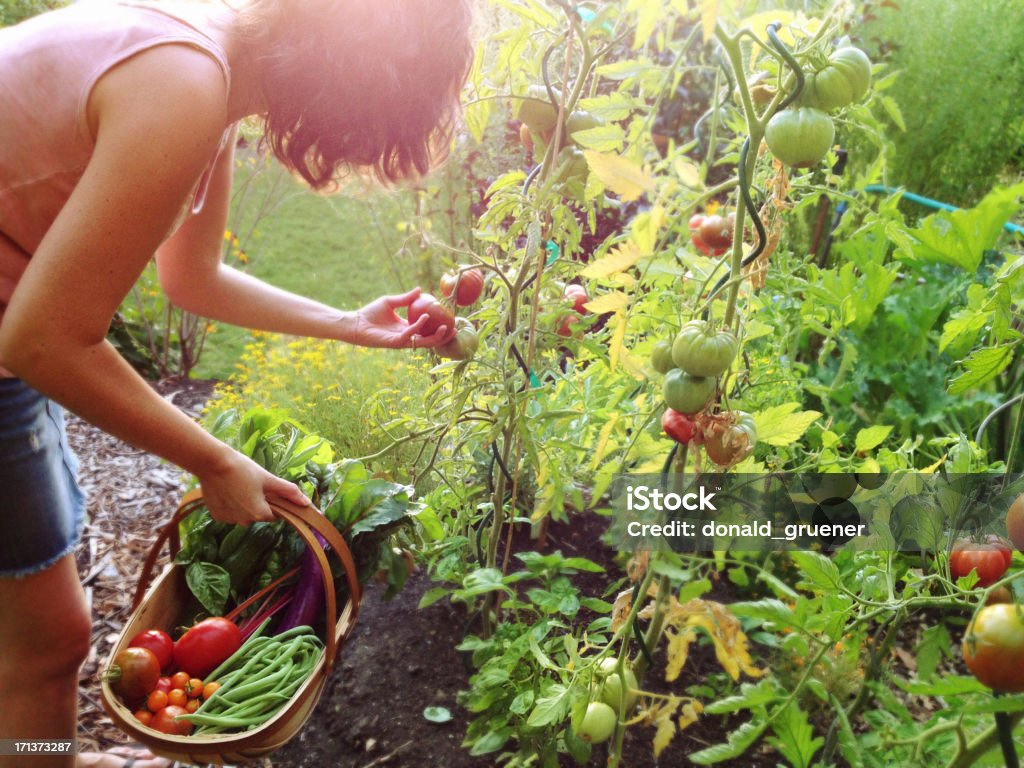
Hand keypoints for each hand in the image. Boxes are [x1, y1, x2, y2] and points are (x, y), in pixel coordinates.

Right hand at [195, 446, 310, 524]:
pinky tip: (228, 490)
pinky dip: (231, 505)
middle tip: (251, 485)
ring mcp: (228, 519)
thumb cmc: (243, 469)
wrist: (212, 463)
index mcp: (259, 514)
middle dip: (258, 503)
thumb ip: (289, 492)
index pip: (274, 515)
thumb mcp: (268, 478)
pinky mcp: (216, 515)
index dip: (273, 502)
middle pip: (258, 515)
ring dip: (244, 504)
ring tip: (238, 486)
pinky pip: (230, 513)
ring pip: (243, 514)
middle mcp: (243, 521)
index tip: (266, 489)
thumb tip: (307, 503)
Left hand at [349, 287, 453, 348]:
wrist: (355, 322)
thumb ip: (405, 298)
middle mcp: (406, 336)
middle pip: (429, 339)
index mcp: (406, 328)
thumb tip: (420, 290)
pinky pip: (409, 335)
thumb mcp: (390, 302)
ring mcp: (401, 341)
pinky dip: (418, 327)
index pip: (426, 330)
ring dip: (435, 336)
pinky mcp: (394, 342)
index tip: (449, 319)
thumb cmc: (370, 313)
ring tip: (446, 327)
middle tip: (454, 328)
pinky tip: (425, 317)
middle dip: (442, 337)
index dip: (438, 327)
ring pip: (423, 342)